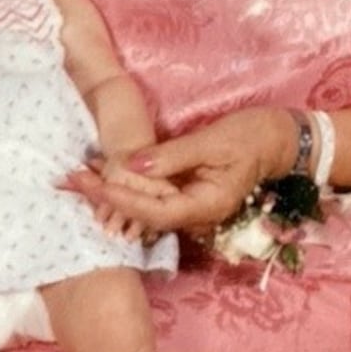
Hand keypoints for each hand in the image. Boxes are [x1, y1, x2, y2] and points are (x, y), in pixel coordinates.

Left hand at [69, 109, 298, 235]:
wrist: (280, 138)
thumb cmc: (251, 135)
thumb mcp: (212, 141)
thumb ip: (172, 156)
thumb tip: (130, 166)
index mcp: (205, 206)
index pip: (151, 210)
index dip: (118, 198)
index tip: (88, 182)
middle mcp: (196, 216)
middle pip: (143, 215)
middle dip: (106, 197)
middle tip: (70, 179)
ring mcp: (192, 208)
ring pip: (145, 208)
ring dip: (113, 192)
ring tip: (80, 176)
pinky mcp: (189, 196)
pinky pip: (154, 198)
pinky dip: (130, 187)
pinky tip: (109, 174)